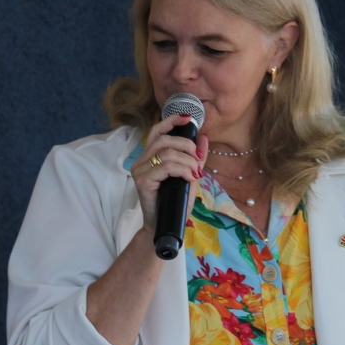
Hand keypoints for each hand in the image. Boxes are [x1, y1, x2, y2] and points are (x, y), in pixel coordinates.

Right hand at [130, 114, 207, 232]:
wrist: (164, 226)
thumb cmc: (174, 203)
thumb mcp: (189, 177)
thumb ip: (195, 159)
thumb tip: (204, 139)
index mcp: (150, 156)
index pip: (157, 131)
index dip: (172, 121)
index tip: (188, 119)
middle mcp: (142, 161)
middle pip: (164, 140)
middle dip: (186, 145)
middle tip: (198, 159)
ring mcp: (140, 170)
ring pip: (166, 153)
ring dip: (187, 161)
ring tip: (195, 172)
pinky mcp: (142, 181)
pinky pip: (165, 167)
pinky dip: (182, 170)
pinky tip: (190, 178)